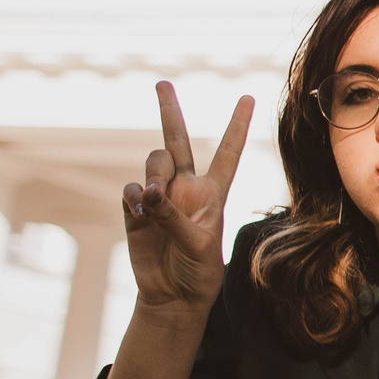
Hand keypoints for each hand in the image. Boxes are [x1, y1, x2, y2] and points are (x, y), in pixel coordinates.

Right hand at [121, 82, 254, 316]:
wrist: (173, 296)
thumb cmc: (198, 271)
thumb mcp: (198, 245)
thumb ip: (173, 216)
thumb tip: (148, 192)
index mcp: (214, 192)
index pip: (228, 152)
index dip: (237, 126)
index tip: (247, 97)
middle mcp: (187, 187)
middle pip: (177, 140)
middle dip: (170, 111)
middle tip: (162, 83)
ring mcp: (159, 196)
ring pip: (153, 162)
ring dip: (153, 173)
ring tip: (154, 198)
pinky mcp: (135, 209)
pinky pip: (131, 189)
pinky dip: (135, 196)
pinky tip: (140, 210)